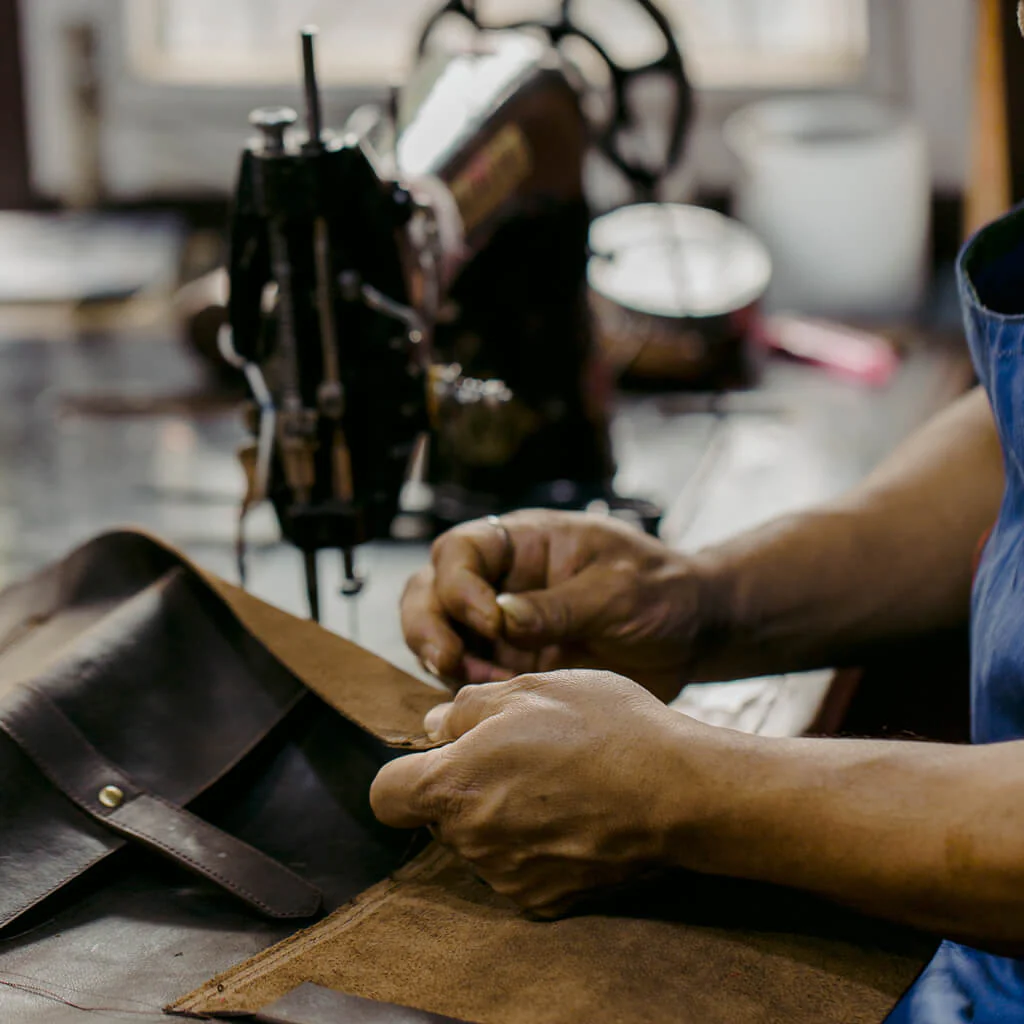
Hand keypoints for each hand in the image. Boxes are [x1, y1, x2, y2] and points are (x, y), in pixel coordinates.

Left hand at [370, 670, 714, 915]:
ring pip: (481, 841)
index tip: (442, 755)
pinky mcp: (545, 901)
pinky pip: (519, 868)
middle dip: (464, 786)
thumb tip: (435, 724)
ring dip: (501, 814)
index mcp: (453, 785)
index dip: (407, 772)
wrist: (678, 791)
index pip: (386, 795)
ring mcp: (508, 877)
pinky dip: (536, 845)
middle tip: (518, 752)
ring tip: (556, 779)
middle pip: (439, 816)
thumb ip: (468, 707)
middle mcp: (471, 841)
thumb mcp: (530, 688)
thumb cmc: (603, 728)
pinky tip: (575, 814)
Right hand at [402, 510, 705, 701]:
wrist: (692, 634)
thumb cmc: (662, 592)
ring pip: (440, 635)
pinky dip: (469, 690)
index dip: (458, 584)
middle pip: (431, 591)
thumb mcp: (618, 591)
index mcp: (525, 543)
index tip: (489, 620)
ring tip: (482, 685)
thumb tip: (500, 619)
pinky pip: (469, 676)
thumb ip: (560, 606)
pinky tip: (496, 704)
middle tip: (447, 660)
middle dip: (427, 624)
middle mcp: (502, 580)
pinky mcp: (512, 665)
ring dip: (447, 662)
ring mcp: (502, 625)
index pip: (461, 550)